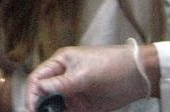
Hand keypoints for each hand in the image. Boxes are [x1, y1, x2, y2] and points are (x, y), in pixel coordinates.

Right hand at [26, 45, 147, 111]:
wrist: (138, 77)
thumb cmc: (110, 66)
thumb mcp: (85, 74)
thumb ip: (61, 83)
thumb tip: (39, 89)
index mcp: (60, 63)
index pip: (38, 78)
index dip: (31, 93)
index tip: (32, 109)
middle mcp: (62, 78)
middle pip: (42, 94)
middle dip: (38, 106)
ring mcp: (72, 93)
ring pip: (53, 106)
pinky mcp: (82, 106)